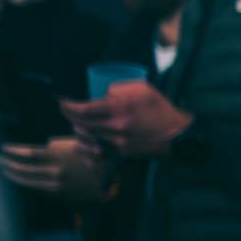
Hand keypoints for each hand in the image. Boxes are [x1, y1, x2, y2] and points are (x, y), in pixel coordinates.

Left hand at [0, 136, 109, 203]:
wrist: (111, 182)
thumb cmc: (97, 157)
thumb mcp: (83, 144)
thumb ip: (63, 145)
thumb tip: (46, 144)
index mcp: (61, 157)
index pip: (30, 154)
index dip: (14, 151)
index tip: (4, 147)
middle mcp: (56, 172)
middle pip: (25, 169)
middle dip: (8, 164)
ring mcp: (57, 185)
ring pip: (28, 182)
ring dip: (14, 176)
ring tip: (5, 169)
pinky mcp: (59, 194)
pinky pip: (37, 189)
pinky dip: (25, 184)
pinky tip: (19, 179)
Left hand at [61, 82, 192, 159]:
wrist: (178, 136)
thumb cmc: (162, 110)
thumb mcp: (144, 89)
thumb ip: (121, 88)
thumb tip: (104, 93)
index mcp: (120, 108)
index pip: (83, 109)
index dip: (68, 107)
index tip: (62, 103)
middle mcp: (116, 126)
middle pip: (81, 124)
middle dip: (70, 117)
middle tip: (67, 111)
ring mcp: (118, 141)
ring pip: (88, 136)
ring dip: (80, 129)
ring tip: (79, 122)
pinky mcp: (122, 152)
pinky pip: (99, 146)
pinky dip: (92, 139)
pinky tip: (91, 134)